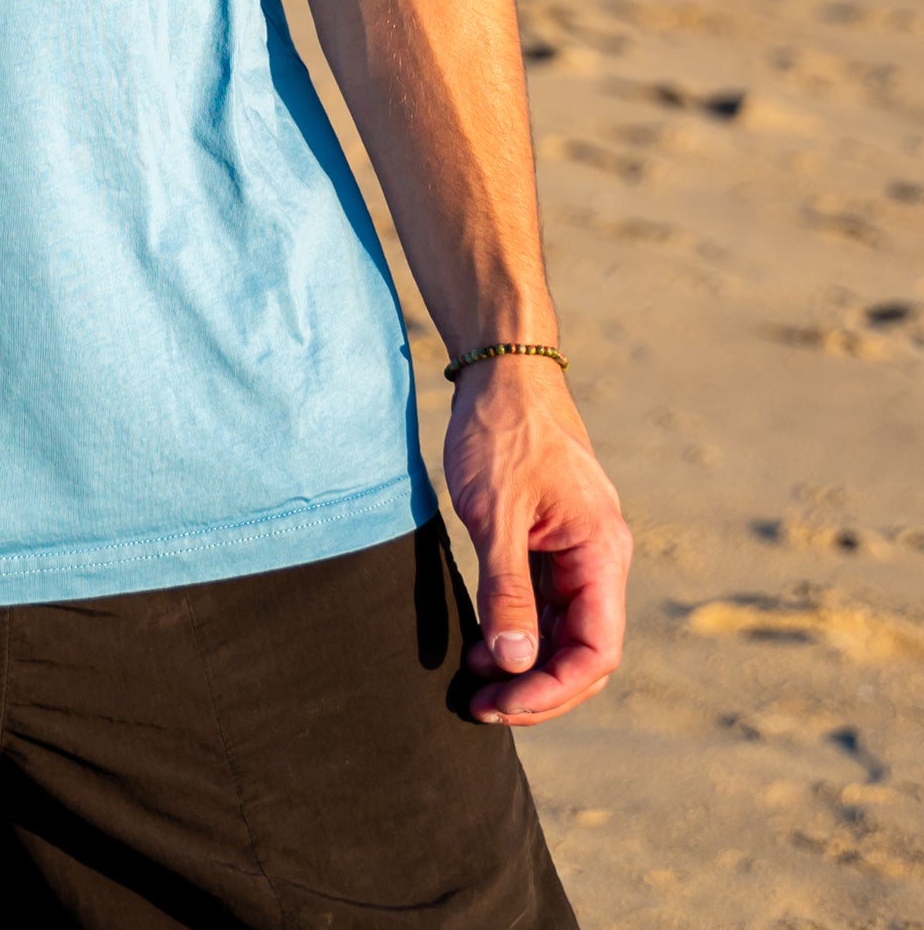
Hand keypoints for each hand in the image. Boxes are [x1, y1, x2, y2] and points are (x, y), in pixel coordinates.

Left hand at [443, 358, 630, 725]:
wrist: (502, 367)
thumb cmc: (501, 429)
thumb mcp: (495, 512)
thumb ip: (508, 589)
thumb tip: (516, 664)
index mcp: (601, 551)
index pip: (596, 650)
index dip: (553, 690)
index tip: (502, 704)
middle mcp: (600, 557)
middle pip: (585, 652)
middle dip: (537, 688)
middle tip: (480, 707)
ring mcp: (578, 550)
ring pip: (564, 633)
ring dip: (526, 666)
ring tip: (474, 686)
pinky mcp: (553, 541)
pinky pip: (547, 605)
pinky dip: (519, 632)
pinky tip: (481, 647)